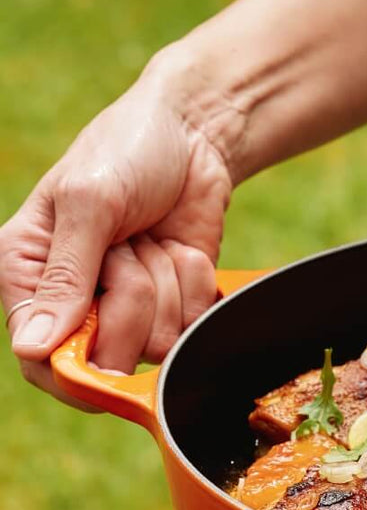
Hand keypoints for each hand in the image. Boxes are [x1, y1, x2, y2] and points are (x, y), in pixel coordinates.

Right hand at [0, 61, 230, 406]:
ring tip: (153, 239)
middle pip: (106, 358)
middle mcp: (76, 300)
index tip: (107, 364)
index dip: (73, 374)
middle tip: (130, 247)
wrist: (197, 136)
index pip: (38, 358)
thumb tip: (34, 347)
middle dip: (132, 303)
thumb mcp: (89, 202)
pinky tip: (181, 248)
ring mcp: (130, 305)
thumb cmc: (128, 151)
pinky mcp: (175, 303)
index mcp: (26, 271)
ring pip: (155, 343)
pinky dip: (194, 284)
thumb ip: (65, 276)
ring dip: (166, 284)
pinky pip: (191, 324)